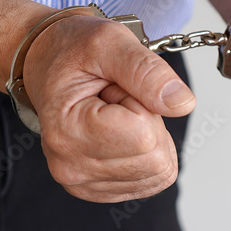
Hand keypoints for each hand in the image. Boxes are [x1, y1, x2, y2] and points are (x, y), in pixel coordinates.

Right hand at [22, 14, 195, 202]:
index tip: (112, 87)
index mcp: (67, 132)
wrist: (47, 62)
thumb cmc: (72, 51)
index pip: (145, 135)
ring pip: (159, 172)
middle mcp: (70, 167)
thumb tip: (182, 104)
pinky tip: (118, 130)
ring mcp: (83, 183)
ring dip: (148, 136)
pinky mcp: (98, 189)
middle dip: (148, 121)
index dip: (142, 102)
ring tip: (115, 112)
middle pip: (156, 159)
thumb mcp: (109, 41)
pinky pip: (152, 181)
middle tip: (116, 98)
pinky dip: (146, 152)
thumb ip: (146, 71)